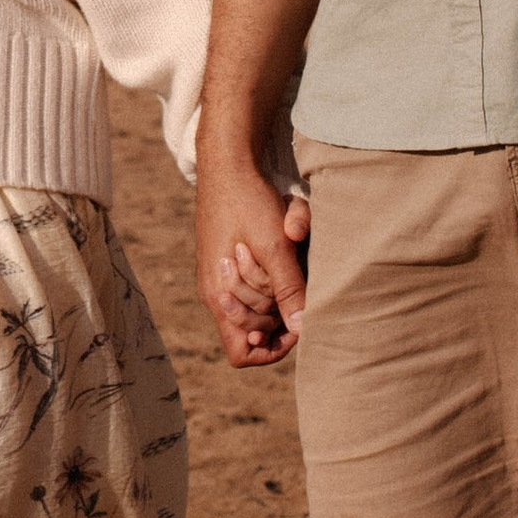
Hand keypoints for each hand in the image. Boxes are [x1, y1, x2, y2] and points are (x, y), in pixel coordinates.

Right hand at [194, 147, 308, 367]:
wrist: (227, 164)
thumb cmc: (248, 203)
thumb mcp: (274, 247)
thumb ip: (288, 290)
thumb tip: (303, 329)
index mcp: (219, 296)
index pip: (240, 353)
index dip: (270, 351)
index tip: (294, 326)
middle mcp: (215, 293)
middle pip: (252, 333)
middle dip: (277, 316)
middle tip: (292, 283)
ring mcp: (219, 278)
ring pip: (254, 309)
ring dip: (275, 294)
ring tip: (286, 261)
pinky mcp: (226, 262)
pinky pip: (251, 287)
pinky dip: (269, 279)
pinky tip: (281, 256)